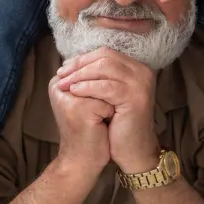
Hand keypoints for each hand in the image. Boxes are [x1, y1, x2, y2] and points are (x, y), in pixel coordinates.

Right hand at [47, 69, 113, 177]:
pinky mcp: (79, 109)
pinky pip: (107, 101)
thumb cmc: (87, 130)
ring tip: (105, 115)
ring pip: (103, 86)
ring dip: (111, 99)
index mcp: (57, 82)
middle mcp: (58, 86)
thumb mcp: (85, 101)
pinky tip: (103, 125)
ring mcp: (68, 97)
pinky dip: (112, 112)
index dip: (104, 78)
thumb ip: (88, 80)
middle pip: (96, 74)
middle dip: (108, 86)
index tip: (104, 96)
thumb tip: (105, 56)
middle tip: (107, 107)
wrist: (82, 160)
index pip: (88, 66)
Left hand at [55, 48, 158, 173]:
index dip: (82, 59)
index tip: (64, 68)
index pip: (105, 53)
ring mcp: (141, 83)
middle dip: (79, 65)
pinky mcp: (135, 98)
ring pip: (105, 68)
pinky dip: (88, 87)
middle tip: (61, 74)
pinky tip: (74, 91)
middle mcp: (142, 72)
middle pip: (105, 57)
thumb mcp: (108, 95)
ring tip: (64, 83)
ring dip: (80, 74)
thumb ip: (98, 77)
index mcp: (135, 68)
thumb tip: (72, 62)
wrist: (132, 150)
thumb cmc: (117, 124)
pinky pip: (107, 87)